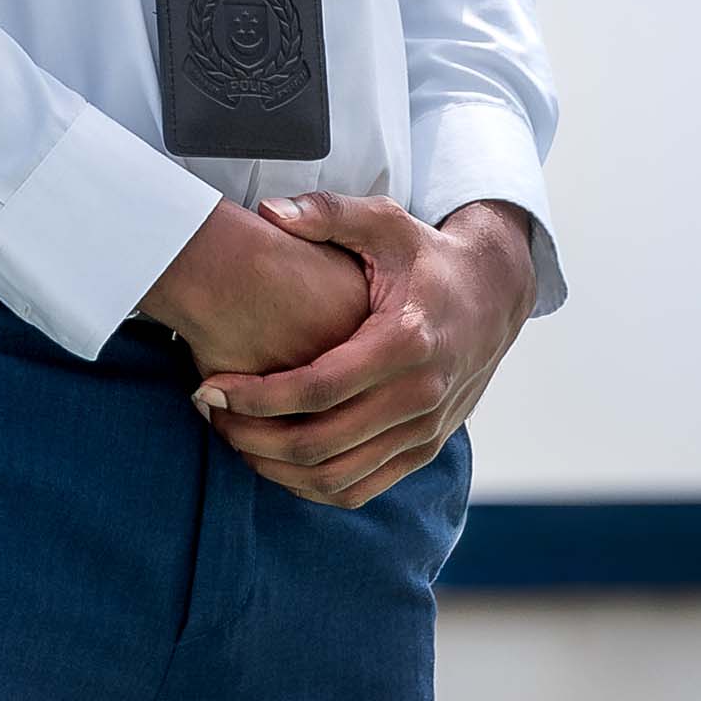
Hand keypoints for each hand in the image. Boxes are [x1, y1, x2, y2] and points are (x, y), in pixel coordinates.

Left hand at [188, 194, 537, 507]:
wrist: (493, 294)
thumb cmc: (425, 254)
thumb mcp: (383, 221)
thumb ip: (326, 212)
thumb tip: (269, 211)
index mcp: (406, 339)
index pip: (319, 388)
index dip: (256, 397)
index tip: (209, 388)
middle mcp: (421, 394)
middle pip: (321, 443)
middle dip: (252, 436)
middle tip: (207, 413)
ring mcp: (426, 430)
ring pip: (338, 477)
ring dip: (274, 468)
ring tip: (230, 436)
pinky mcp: (426, 449)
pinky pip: (361, 489)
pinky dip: (309, 486)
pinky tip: (272, 459)